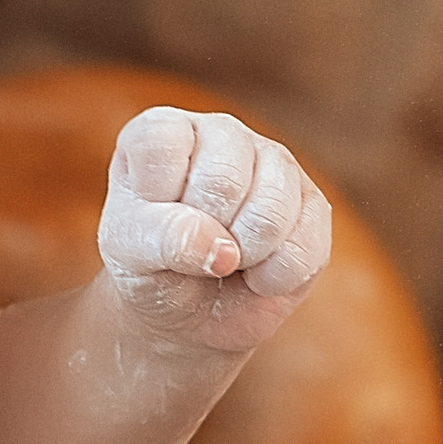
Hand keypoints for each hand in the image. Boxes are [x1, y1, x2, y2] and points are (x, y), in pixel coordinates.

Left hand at [96, 107, 329, 350]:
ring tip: (224, 262)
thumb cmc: (150, 268)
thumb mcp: (131, 254)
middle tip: (191, 249)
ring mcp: (272, 160)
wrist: (188, 311)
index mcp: (162, 132)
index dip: (158, 197)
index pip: (162, 142)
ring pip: (272, 209)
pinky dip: (276, 277)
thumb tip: (222, 248)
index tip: (148, 224)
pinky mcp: (312, 202)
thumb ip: (163, 239)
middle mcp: (220, 133)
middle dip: (205, 233)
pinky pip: (305, 244)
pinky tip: (256, 275)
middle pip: (223, 179)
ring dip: (244, 256)